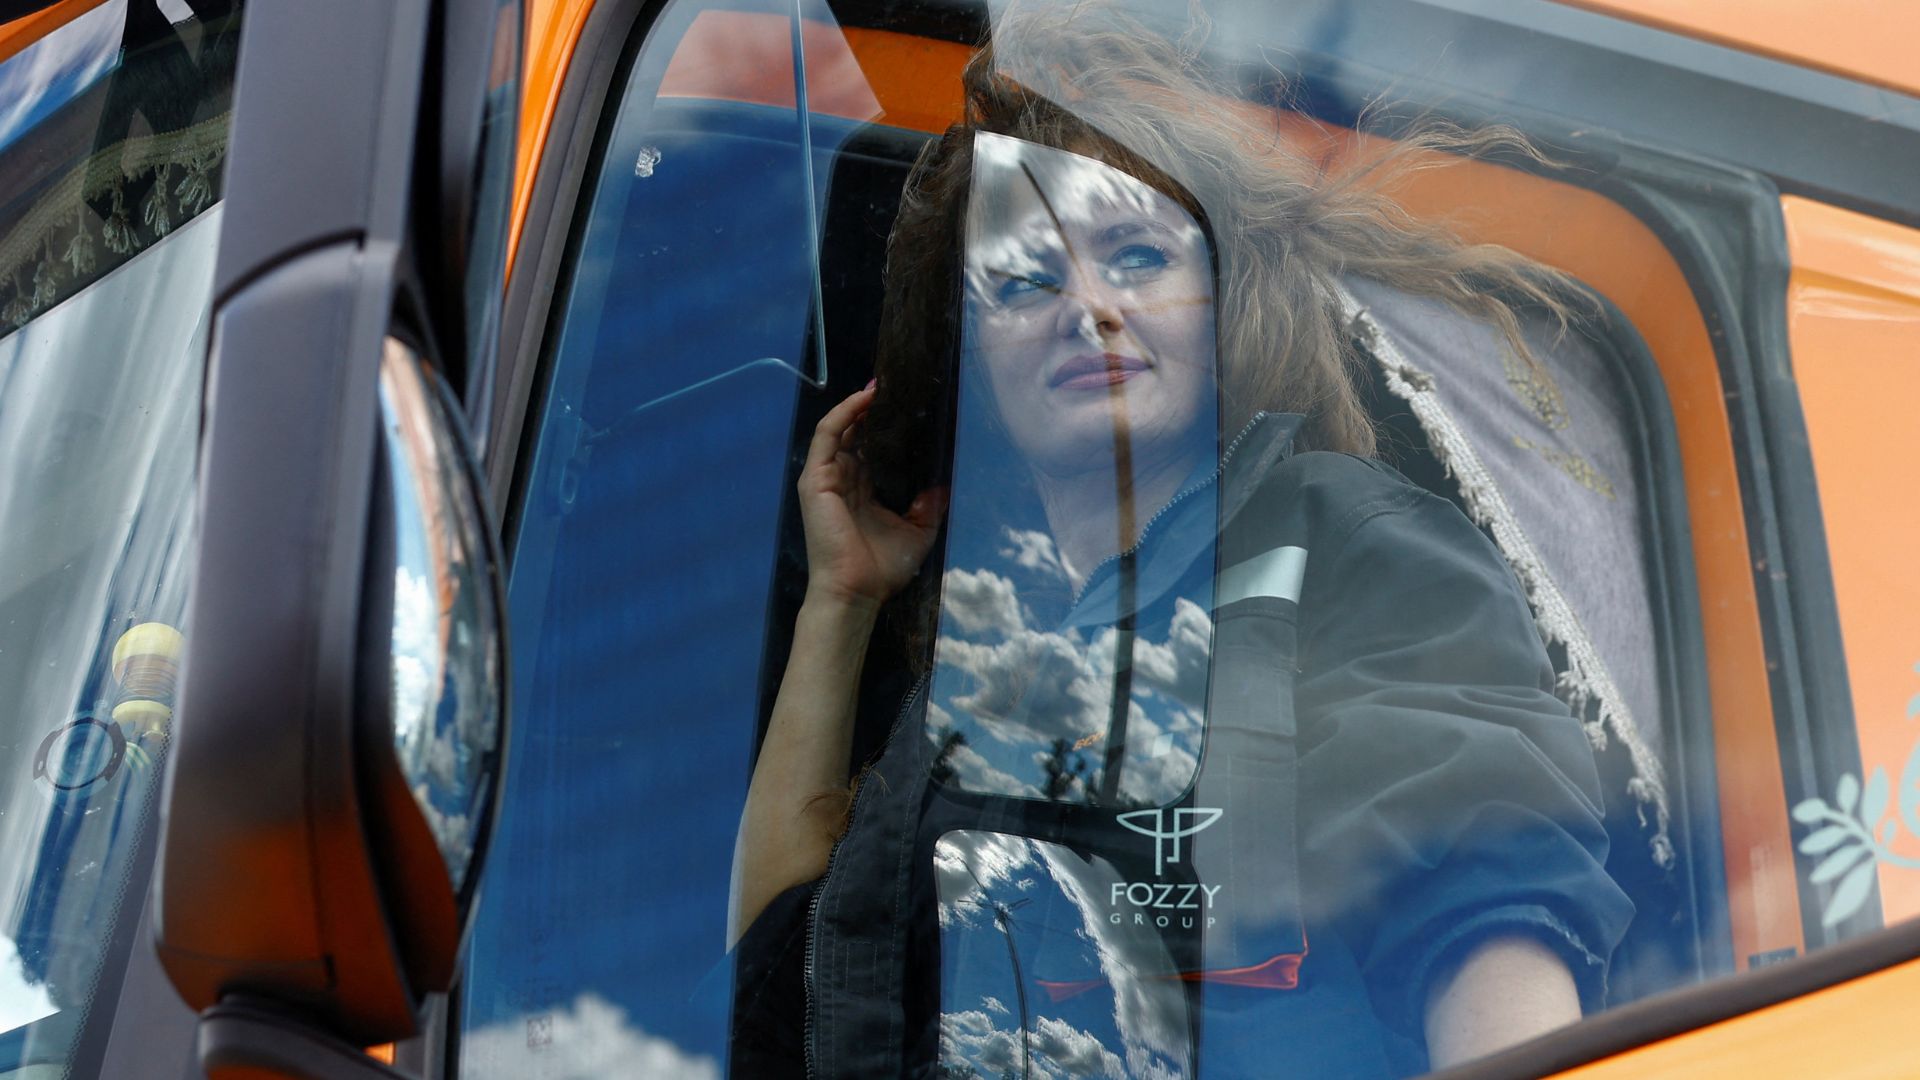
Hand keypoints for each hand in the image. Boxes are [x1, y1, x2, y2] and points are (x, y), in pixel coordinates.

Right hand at [797, 383, 946, 608]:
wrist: (857, 592)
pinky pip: (828, 435)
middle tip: (896, 386)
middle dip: (872, 409)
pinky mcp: (816, 478)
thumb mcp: (917, 532)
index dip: (885, 426)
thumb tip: (942, 485)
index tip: (905, 405)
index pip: (870, 448)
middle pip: (855, 433)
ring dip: (858, 405)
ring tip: (881, 385)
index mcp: (862, 490)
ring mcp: (826, 478)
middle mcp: (843, 479)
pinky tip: (865, 398)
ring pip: (840, 428)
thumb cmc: (882, 569)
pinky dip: (844, 413)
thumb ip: (929, 508)